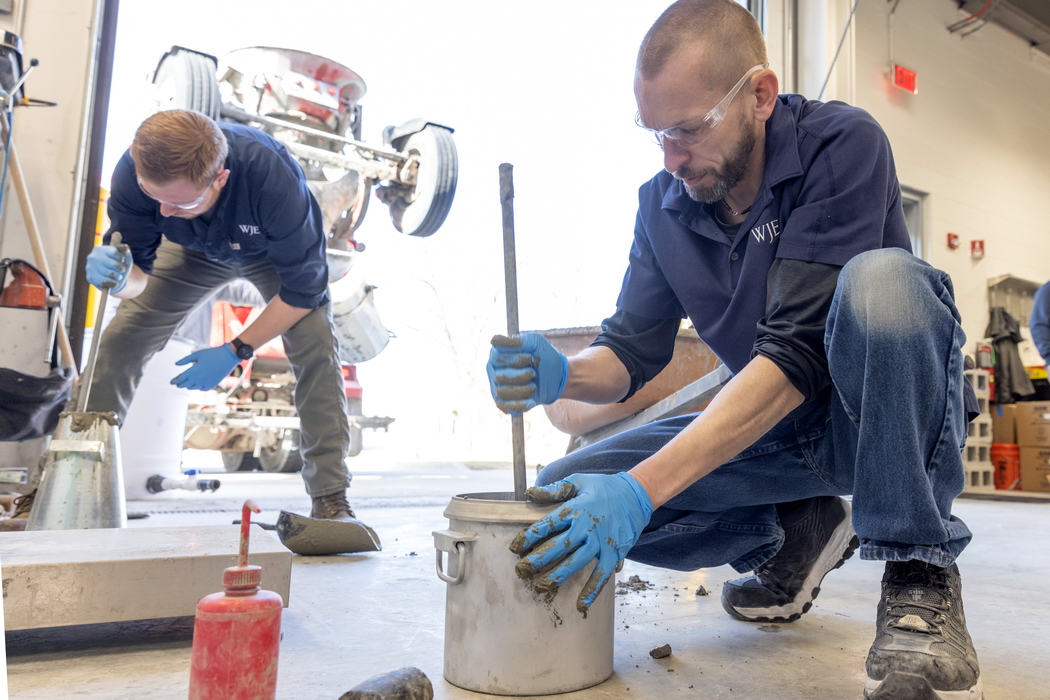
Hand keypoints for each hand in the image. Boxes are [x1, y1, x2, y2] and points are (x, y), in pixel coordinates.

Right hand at [85, 244, 129, 291]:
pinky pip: (105, 282)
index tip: (122, 260)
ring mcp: (90, 268)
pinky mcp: (90, 278)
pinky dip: (113, 284)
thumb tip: (126, 248)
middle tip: (122, 270)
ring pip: (111, 274)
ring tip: (118, 277)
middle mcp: (92, 257)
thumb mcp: (122, 255)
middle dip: (122, 268)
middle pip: (114, 264)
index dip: (122, 258)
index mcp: (99, 249)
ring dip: (118, 277)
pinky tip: (116, 284)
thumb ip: (124, 249)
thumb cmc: (117, 263)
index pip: (115, 252)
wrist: (109, 277)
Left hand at [171, 344, 240, 389]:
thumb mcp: (197, 354)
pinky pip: (202, 389)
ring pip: (193, 388)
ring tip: (186, 383)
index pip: (181, 379)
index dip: (175, 380)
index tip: (172, 381)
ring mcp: (206, 382)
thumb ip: (185, 360)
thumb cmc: (212, 354)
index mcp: (193, 371)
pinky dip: (198, 387)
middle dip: (180, 384)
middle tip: (177, 383)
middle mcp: (199, 379)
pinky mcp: (213, 384)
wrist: (228, 357)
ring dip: (188, 386)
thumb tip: (176, 364)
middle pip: (185, 385)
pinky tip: (197, 384)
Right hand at [487, 332, 568, 413]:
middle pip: (499, 377)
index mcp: (497, 354)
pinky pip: (505, 407)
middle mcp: (493, 371)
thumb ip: (517, 341)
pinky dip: (521, 404)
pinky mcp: (504, 403)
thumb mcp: (535, 343)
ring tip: (534, 386)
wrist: (557, 378)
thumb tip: (494, 340)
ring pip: (501, 393)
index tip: (530, 357)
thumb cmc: (544, 357)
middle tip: (533, 373)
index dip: (516, 359)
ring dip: (523, 390)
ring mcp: (497, 387)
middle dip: (522, 376)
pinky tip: (532, 400)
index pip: (497, 358)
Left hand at [509, 472, 652, 613]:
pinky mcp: (614, 553)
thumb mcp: (579, 481)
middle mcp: (586, 527)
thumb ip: (554, 490)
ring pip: (576, 563)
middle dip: (537, 559)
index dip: (529, 536)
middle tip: (521, 570)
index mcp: (576, 509)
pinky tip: (581, 605)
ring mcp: (601, 542)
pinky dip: (592, 591)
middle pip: (558, 546)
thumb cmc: (604, 488)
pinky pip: (602, 575)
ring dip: (557, 576)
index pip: (547, 524)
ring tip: (540, 586)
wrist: (636, 495)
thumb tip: (530, 494)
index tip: (515, 547)